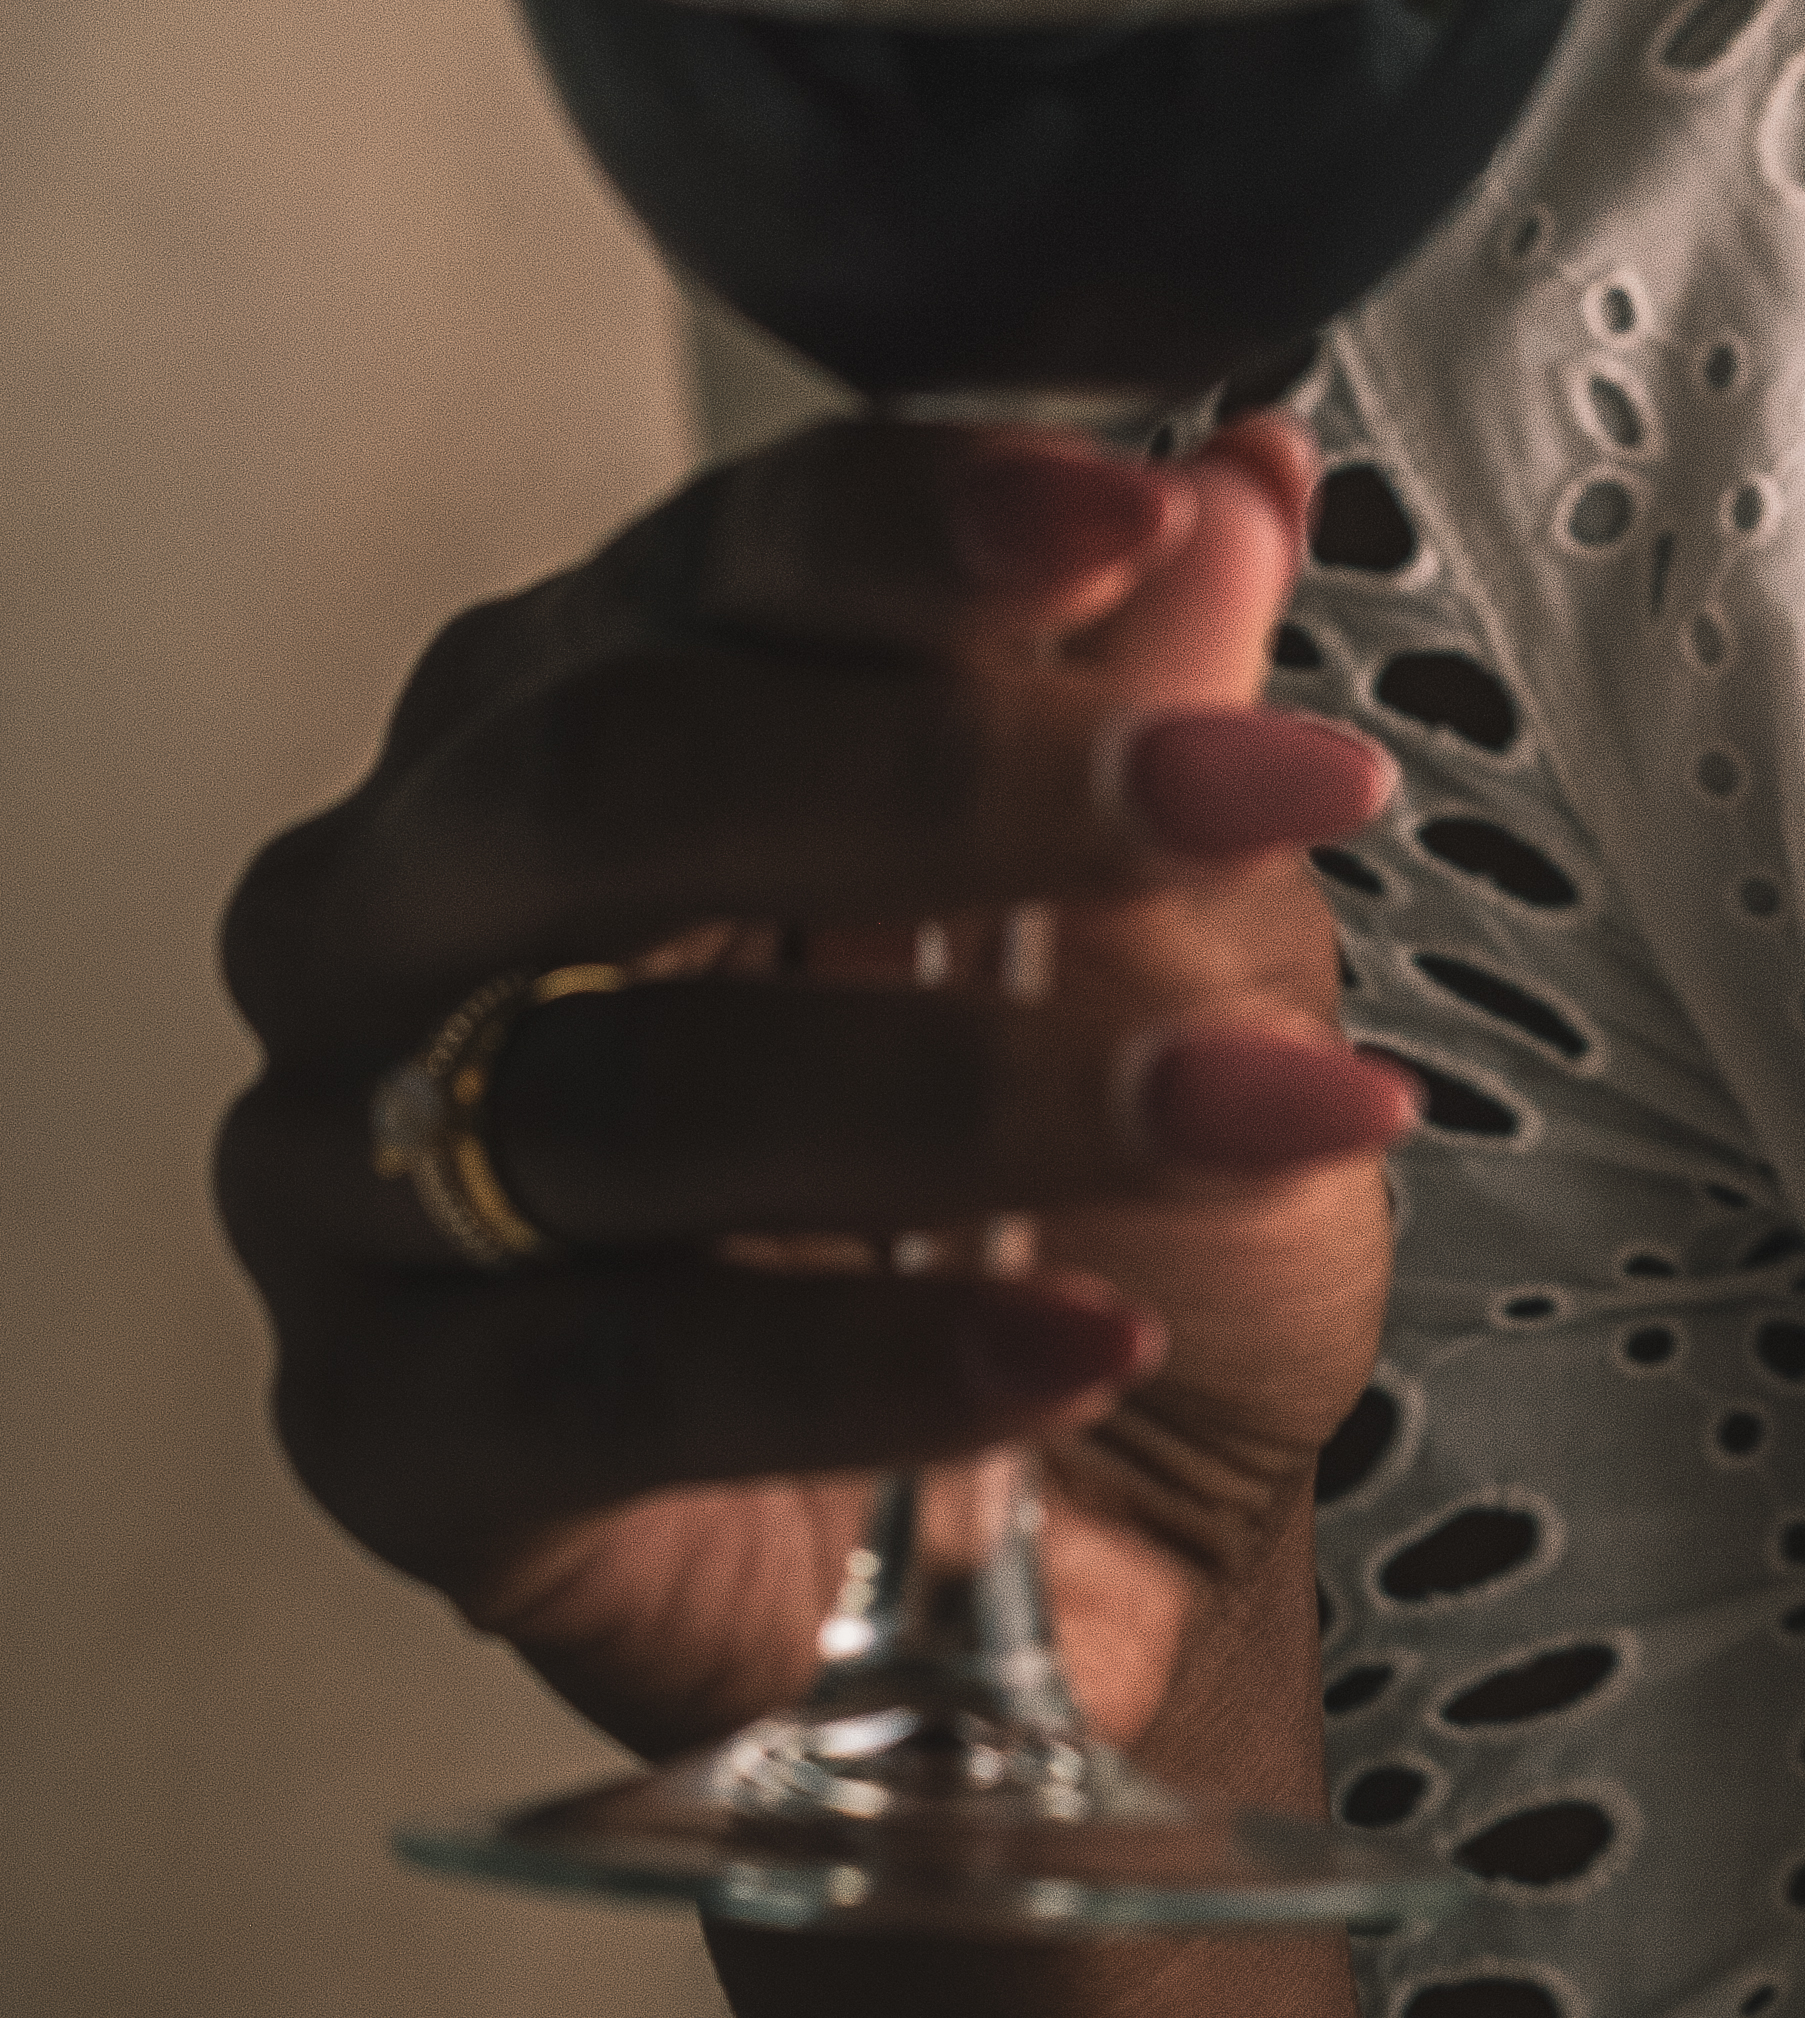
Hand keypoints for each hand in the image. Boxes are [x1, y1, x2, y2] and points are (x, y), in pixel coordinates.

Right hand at [215, 412, 1414, 1768]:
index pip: (729, 550)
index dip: (924, 518)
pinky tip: (1065, 1339)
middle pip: (620, 774)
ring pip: (616, 1086)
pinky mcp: (377, 1426)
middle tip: (1232, 801)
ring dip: (966, 1090)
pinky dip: (862, 1360)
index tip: (1134, 517)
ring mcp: (351, 1159)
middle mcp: (417, 890)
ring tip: (1232, 1108)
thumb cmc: (1090, 1176)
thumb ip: (1163, 714)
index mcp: (594, 686)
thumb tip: (1239, 492)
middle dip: (953, 777)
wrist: (1099, 1525)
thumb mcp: (1179, 926)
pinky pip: (602, 1376)